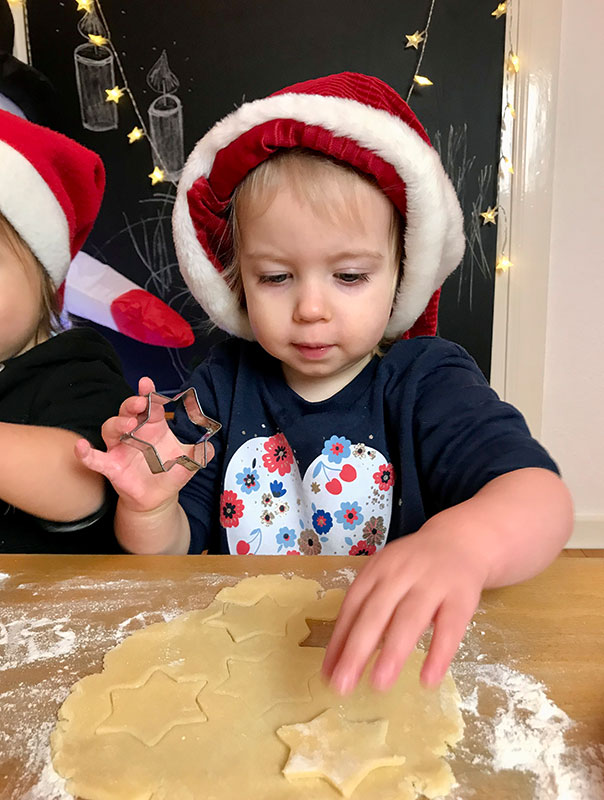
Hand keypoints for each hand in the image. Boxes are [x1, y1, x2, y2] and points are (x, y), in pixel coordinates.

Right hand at [74, 377, 214, 513]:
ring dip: (117, 422)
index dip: (148, 393)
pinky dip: (86, 453)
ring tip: (129, 423)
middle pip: (128, 410)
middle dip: (132, 403)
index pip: (150, 405)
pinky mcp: (111, 466)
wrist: (158, 498)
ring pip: (111, 428)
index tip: (146, 383)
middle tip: (140, 403)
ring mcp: (120, 448)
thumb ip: (201, 453)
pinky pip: (95, 458)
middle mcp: (135, 432)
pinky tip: (80, 447)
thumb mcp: (191, 462)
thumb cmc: (171, 472)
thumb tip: (211, 446)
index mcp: (154, 426)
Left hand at [321, 517, 489, 693]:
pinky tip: (429, 679)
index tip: (328, 674)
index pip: (353, 605)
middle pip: (376, 612)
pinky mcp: (461, 597)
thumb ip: (364, 614)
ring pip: (410, 618)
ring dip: (393, 651)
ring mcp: (432, 583)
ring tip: (379, 684)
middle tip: (344, 684)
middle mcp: (401, 573)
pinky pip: (450, 628)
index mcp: (377, 569)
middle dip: (358, 649)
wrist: (459, 541)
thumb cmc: (413, 569)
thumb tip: (336, 662)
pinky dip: (439, 654)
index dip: (339, 639)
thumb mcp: (385, 579)